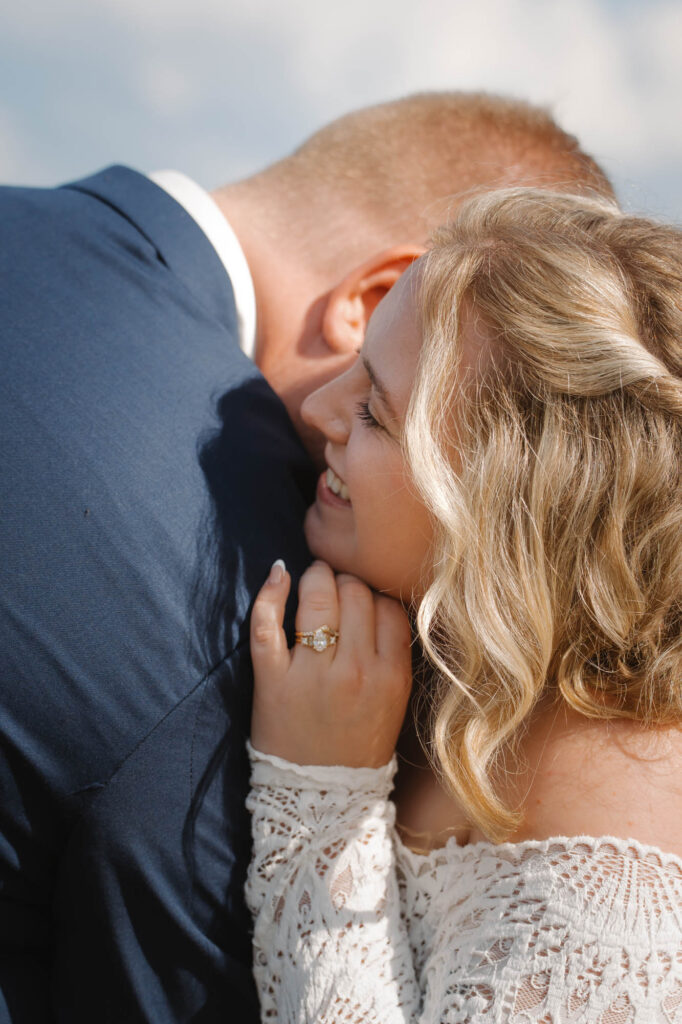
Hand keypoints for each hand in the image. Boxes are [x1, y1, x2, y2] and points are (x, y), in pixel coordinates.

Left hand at [250, 560, 411, 767]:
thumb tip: (379, 598)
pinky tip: (278, 574)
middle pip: (355, 594)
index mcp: (391, 676)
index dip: (374, 591)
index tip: (362, 594)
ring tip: (313, 577)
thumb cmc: (358, 745)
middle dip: (346, 579)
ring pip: (317, 600)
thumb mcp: (394, 701)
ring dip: (315, 578)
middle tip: (336, 582)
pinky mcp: (272, 681)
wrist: (322, 799)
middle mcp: (355, 671)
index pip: (387, 605)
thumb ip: (392, 652)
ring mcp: (312, 675)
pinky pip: (267, 625)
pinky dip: (269, 594)